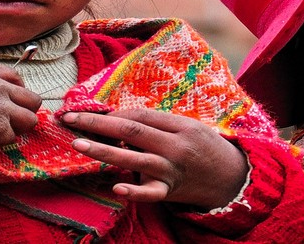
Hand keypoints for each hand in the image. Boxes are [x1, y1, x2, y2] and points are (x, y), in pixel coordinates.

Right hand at [0, 62, 40, 146]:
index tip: (10, 100)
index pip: (15, 77)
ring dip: (18, 127)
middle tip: (10, 120)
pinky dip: (1, 141)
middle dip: (24, 110)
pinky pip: (12, 136)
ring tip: (1, 132)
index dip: (16, 91)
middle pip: (32, 99)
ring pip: (30, 119)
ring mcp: (2, 107)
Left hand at [61, 109, 247, 210]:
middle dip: (97, 124)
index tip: (87, 111)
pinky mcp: (171, 192)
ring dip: (104, 151)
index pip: (139, 115)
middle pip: (131, 131)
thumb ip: (158, 124)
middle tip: (71, 119)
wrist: (233, 178)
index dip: (111, 112)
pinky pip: (150, 193)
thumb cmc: (205, 148)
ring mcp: (172, 170)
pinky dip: (134, 190)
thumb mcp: (188, 127)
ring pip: (134, 158)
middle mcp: (175, 147)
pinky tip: (116, 187)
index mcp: (179, 126)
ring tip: (79, 144)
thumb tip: (117, 119)